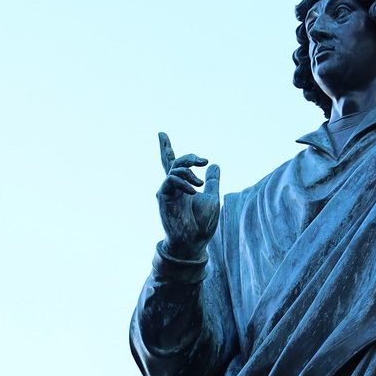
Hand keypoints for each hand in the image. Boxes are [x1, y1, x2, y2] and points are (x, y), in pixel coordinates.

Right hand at [156, 132, 220, 259]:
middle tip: (202, 161)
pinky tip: (194, 191)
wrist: (194, 241)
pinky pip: (171, 180)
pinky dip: (183, 182)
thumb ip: (213, 181)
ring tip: (200, 184)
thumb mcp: (212, 197)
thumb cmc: (203, 223)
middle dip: (188, 157)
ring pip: (174, 169)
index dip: (166, 149)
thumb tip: (214, 165)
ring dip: (189, 172)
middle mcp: (173, 187)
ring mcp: (167, 191)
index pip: (174, 164)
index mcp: (184, 186)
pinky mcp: (164, 196)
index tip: (161, 134)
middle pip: (173, 162)